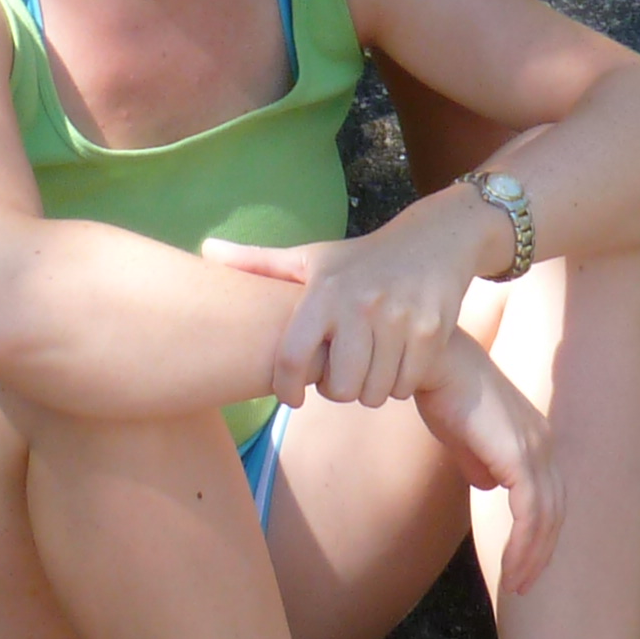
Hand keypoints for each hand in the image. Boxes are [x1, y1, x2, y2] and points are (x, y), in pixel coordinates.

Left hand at [203, 200, 485, 409]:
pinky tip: (395, 360)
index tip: (290, 397)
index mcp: (324, 292)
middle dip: (337, 389)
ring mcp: (399, 321)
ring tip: (368, 364)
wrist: (434, 241)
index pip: (292, 359)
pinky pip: (405, 388)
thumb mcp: (310, 257)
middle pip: (339, 388)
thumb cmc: (360, 258)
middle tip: (341, 372)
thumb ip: (258, 262)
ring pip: (374, 394)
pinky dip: (399, 384)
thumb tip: (205, 250)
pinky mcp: (430, 334)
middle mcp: (360, 306)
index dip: (286, 389)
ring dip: (369, 389)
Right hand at [415, 333, 557, 593]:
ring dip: (532, 557)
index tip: (521, 562)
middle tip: (522, 586)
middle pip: (555, 511)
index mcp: (535, 437)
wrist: (432, 360)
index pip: (548, 496)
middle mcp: (544, 443)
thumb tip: (487, 485)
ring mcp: (535, 448)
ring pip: (546, 518)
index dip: (539, 533)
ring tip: (516, 586)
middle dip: (541, 553)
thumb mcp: (463, 434)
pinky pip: (530, 514)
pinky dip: (524, 545)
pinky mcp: (519, 456)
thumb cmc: (441, 389)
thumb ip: (479, 460)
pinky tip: (511, 567)